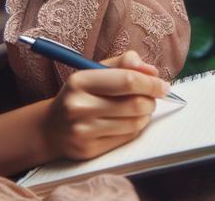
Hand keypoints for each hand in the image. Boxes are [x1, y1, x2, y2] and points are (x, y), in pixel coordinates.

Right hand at [40, 50, 168, 160]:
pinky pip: (127, 138)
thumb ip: (124, 63)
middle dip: (151, 100)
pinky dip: (135, 128)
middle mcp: (79, 106)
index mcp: (80, 81)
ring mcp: (83, 131)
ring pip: (134, 123)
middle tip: (152, 98)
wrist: (51, 128)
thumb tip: (152, 71)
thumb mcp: (95, 72)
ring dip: (145, 115)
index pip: (127, 81)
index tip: (163, 85)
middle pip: (135, 104)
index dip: (151, 83)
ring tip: (139, 109)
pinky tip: (127, 122)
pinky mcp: (89, 150)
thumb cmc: (80, 95)